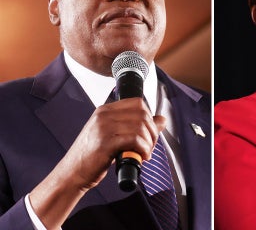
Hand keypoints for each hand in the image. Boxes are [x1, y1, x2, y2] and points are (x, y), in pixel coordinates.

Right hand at [29, 97, 165, 228]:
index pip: (138, 103)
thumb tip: (162, 119)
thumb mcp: (115, 136)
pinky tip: (141, 157)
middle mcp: (103, 115)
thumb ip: (137, 126)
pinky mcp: (105, 142)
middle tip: (149, 147)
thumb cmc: (93, 157)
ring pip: (141, 127)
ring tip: (145, 153)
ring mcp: (103, 128)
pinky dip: (144, 149)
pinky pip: (135, 140)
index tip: (149, 133)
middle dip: (153, 132)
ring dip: (149, 143)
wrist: (71, 174)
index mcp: (105, 110)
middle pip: (143, 115)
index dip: (150, 118)